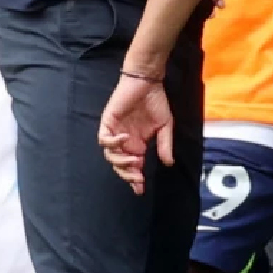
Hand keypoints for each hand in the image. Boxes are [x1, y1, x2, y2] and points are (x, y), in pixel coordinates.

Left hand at [98, 71, 173, 193]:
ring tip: (135, 160)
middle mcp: (124, 141)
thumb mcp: (165, 126)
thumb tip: (169, 163)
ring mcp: (115, 132)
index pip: (133, 167)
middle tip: (137, 178)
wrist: (147, 82)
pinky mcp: (108, 122)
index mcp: (137, 144)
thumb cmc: (156, 102)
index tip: (140, 190)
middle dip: (127, 175)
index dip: (135, 179)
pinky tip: (125, 139)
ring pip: (110, 155)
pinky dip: (113, 142)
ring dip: (121, 161)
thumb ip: (165, 145)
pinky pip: (104, 139)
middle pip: (119, 165)